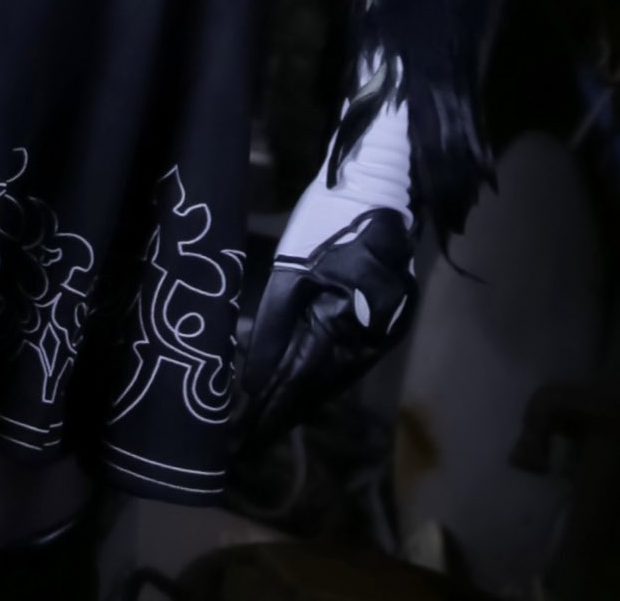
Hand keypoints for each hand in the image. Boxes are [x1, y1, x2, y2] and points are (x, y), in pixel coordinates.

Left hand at [232, 205, 416, 449]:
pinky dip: (321, 375)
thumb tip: (253, 380)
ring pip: (334, 377)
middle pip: (319, 387)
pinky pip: (347, 359)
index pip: (300, 382)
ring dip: (302, 397)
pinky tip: (300, 385)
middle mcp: (370, 340)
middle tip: (250, 441)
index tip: (245, 442)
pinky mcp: (384, 322)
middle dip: (284, 412)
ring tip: (267, 420)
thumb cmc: (327, 220)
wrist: (378, 188)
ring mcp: (381, 333)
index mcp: (345, 324)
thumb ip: (272, 327)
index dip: (272, 413)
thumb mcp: (290, 269)